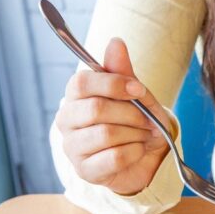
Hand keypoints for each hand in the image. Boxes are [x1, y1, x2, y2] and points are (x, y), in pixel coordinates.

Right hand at [56, 38, 170, 194]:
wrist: (147, 160)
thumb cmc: (137, 123)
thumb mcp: (136, 95)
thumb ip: (123, 72)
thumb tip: (115, 42)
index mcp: (76, 96)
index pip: (82, 82)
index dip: (113, 84)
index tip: (139, 90)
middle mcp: (66, 120)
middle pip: (96, 109)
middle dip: (131, 114)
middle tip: (147, 120)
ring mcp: (72, 148)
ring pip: (106, 134)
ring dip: (135, 134)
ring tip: (143, 136)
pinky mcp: (85, 171)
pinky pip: (114, 157)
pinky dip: (134, 153)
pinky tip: (137, 151)